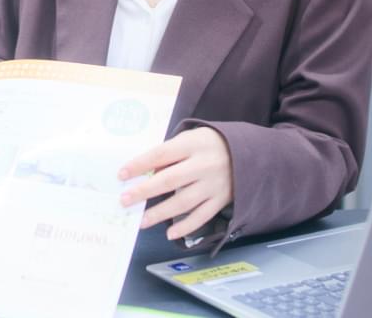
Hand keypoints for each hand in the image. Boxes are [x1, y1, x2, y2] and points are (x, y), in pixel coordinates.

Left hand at [118, 127, 233, 240]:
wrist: (250, 153)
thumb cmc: (210, 144)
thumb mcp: (191, 139)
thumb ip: (170, 152)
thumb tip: (144, 172)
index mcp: (193, 144)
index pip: (160, 154)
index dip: (139, 165)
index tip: (121, 175)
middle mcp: (204, 165)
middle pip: (169, 180)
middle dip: (144, 191)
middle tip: (125, 200)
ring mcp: (214, 184)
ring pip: (184, 202)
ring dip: (160, 213)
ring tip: (142, 221)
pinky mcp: (222, 200)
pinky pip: (202, 216)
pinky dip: (186, 227)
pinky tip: (170, 233)